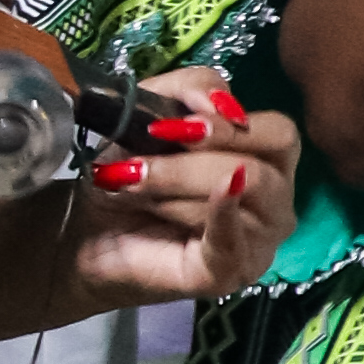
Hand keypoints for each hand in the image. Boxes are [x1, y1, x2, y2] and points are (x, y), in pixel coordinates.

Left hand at [57, 70, 298, 305]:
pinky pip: (231, 242)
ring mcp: (258, 243)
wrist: (83, 229)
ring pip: (239, 200)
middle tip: (141, 164)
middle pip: (262, 170)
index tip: (168, 127)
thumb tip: (221, 102)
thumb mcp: (148, 112)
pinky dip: (214, 217)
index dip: (229, 126)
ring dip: (173, 187)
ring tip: (130, 188)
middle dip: (194, 161)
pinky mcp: (229, 273)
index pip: (280, 135)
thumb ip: (188, 89)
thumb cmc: (127, 170)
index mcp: (266, 160)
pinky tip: (182, 205)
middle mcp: (275, 202)